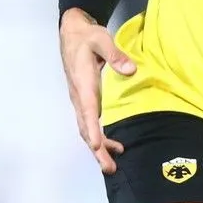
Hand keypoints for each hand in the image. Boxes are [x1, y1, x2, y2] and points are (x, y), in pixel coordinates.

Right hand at [59, 8, 136, 174]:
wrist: (72, 34)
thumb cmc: (87, 37)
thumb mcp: (101, 40)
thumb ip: (115, 54)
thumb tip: (131, 70)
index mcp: (83, 83)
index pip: (88, 110)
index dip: (93, 129)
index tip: (97, 146)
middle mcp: (79, 97)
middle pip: (86, 128)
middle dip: (97, 150)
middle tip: (109, 168)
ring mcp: (81, 100)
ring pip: (87, 130)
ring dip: (99, 149)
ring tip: (113, 165)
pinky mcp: (85, 101)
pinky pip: (91, 124)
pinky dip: (100, 138)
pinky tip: (115, 146)